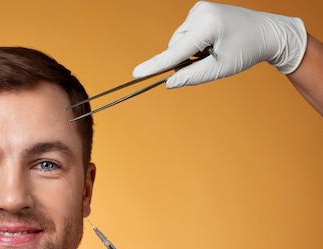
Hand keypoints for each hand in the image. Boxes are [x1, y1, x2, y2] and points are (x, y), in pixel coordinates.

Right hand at [133, 1, 306, 87]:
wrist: (268, 32)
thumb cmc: (247, 50)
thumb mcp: (220, 69)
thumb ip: (191, 77)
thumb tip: (169, 82)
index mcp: (207, 26)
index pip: (175, 52)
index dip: (155, 65)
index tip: (136, 74)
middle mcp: (200, 12)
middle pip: (176, 46)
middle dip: (185, 59)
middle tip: (209, 61)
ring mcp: (199, 9)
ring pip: (179, 41)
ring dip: (190, 52)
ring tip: (214, 50)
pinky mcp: (199, 10)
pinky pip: (185, 34)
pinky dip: (193, 43)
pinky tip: (211, 42)